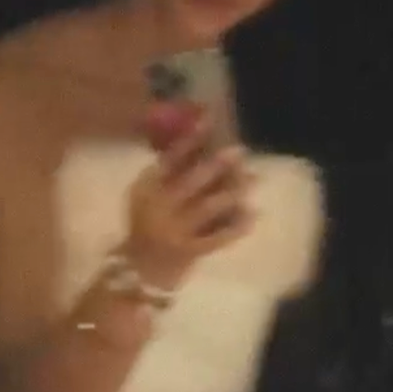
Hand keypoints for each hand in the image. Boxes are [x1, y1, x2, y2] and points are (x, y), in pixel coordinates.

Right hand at [124, 128, 250, 285]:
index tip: (208, 121)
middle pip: (189, 182)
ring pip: (206, 208)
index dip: (189, 140)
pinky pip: (217, 237)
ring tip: (252, 179)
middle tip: (239, 151)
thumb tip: (204, 146)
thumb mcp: (147, 197)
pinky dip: (236, 226)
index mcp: (145, 189)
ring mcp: (173, 230)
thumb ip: (169, 176)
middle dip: (215, 165)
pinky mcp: (189, 251)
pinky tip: (252, 214)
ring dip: (231, 193)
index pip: (168, 160)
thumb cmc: (146, 226)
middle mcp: (157, 208)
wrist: (139, 270)